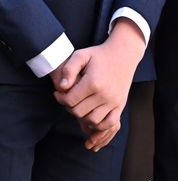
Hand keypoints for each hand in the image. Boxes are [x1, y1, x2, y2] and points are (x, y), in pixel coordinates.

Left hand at [52, 19, 144, 147]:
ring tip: (78, 106)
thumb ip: (69, 69)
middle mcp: (104, 95)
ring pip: (92, 121)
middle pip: (79, 112)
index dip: (60, 99)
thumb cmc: (98, 55)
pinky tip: (90, 115)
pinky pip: (109, 124)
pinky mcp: (120, 106)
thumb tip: (61, 87)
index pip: (70, 100)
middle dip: (69, 107)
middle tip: (67, 99)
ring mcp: (113, 102)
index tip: (58, 93)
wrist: (123, 55)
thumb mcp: (81, 55)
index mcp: (93, 82)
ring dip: (82, 117)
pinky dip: (98, 125)